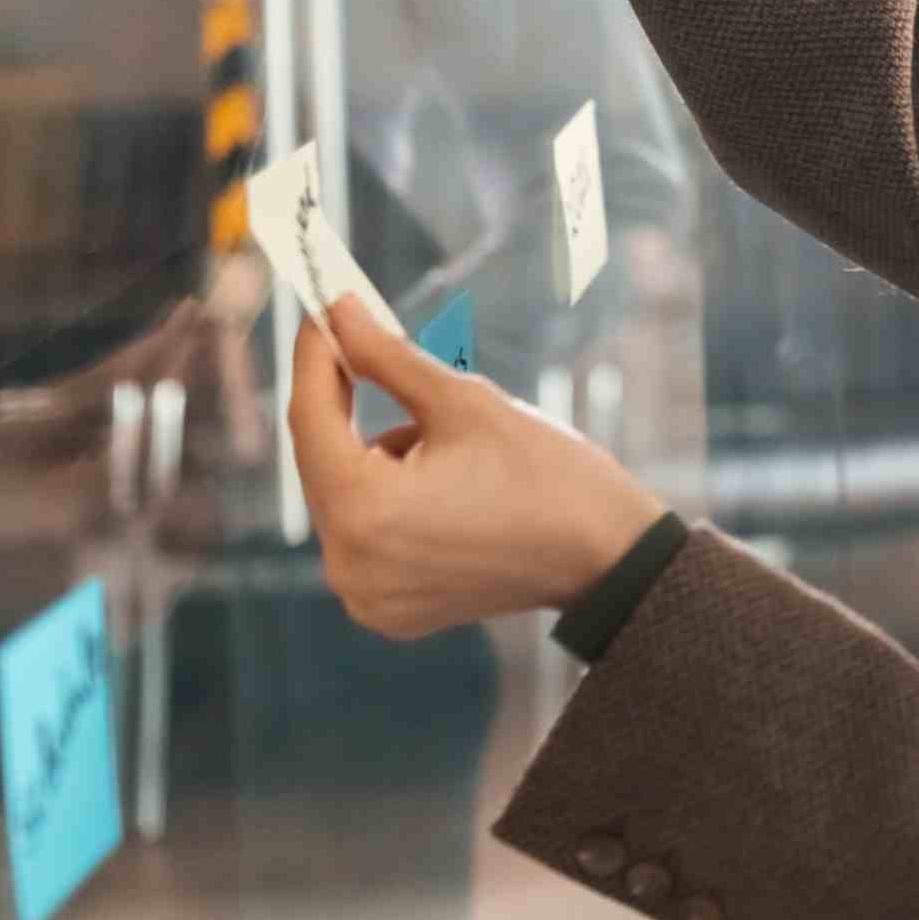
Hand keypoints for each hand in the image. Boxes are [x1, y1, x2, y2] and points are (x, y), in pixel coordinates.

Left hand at [287, 293, 665, 640]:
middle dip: (350, 409)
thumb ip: (389, 358)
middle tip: (374, 353)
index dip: (315, 357)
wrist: (607, 556)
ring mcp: (365, 596)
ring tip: (453, 454)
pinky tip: (447, 495)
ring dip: (378, 461)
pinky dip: (391, 504)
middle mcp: (348, 565)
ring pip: (346, 498)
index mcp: (366, 512)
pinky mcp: (385, 611)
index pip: (311, 421)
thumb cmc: (549, 474)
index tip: (322, 309)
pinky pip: (365, 536)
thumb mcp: (467, 402)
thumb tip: (340, 312)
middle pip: (324, 464)